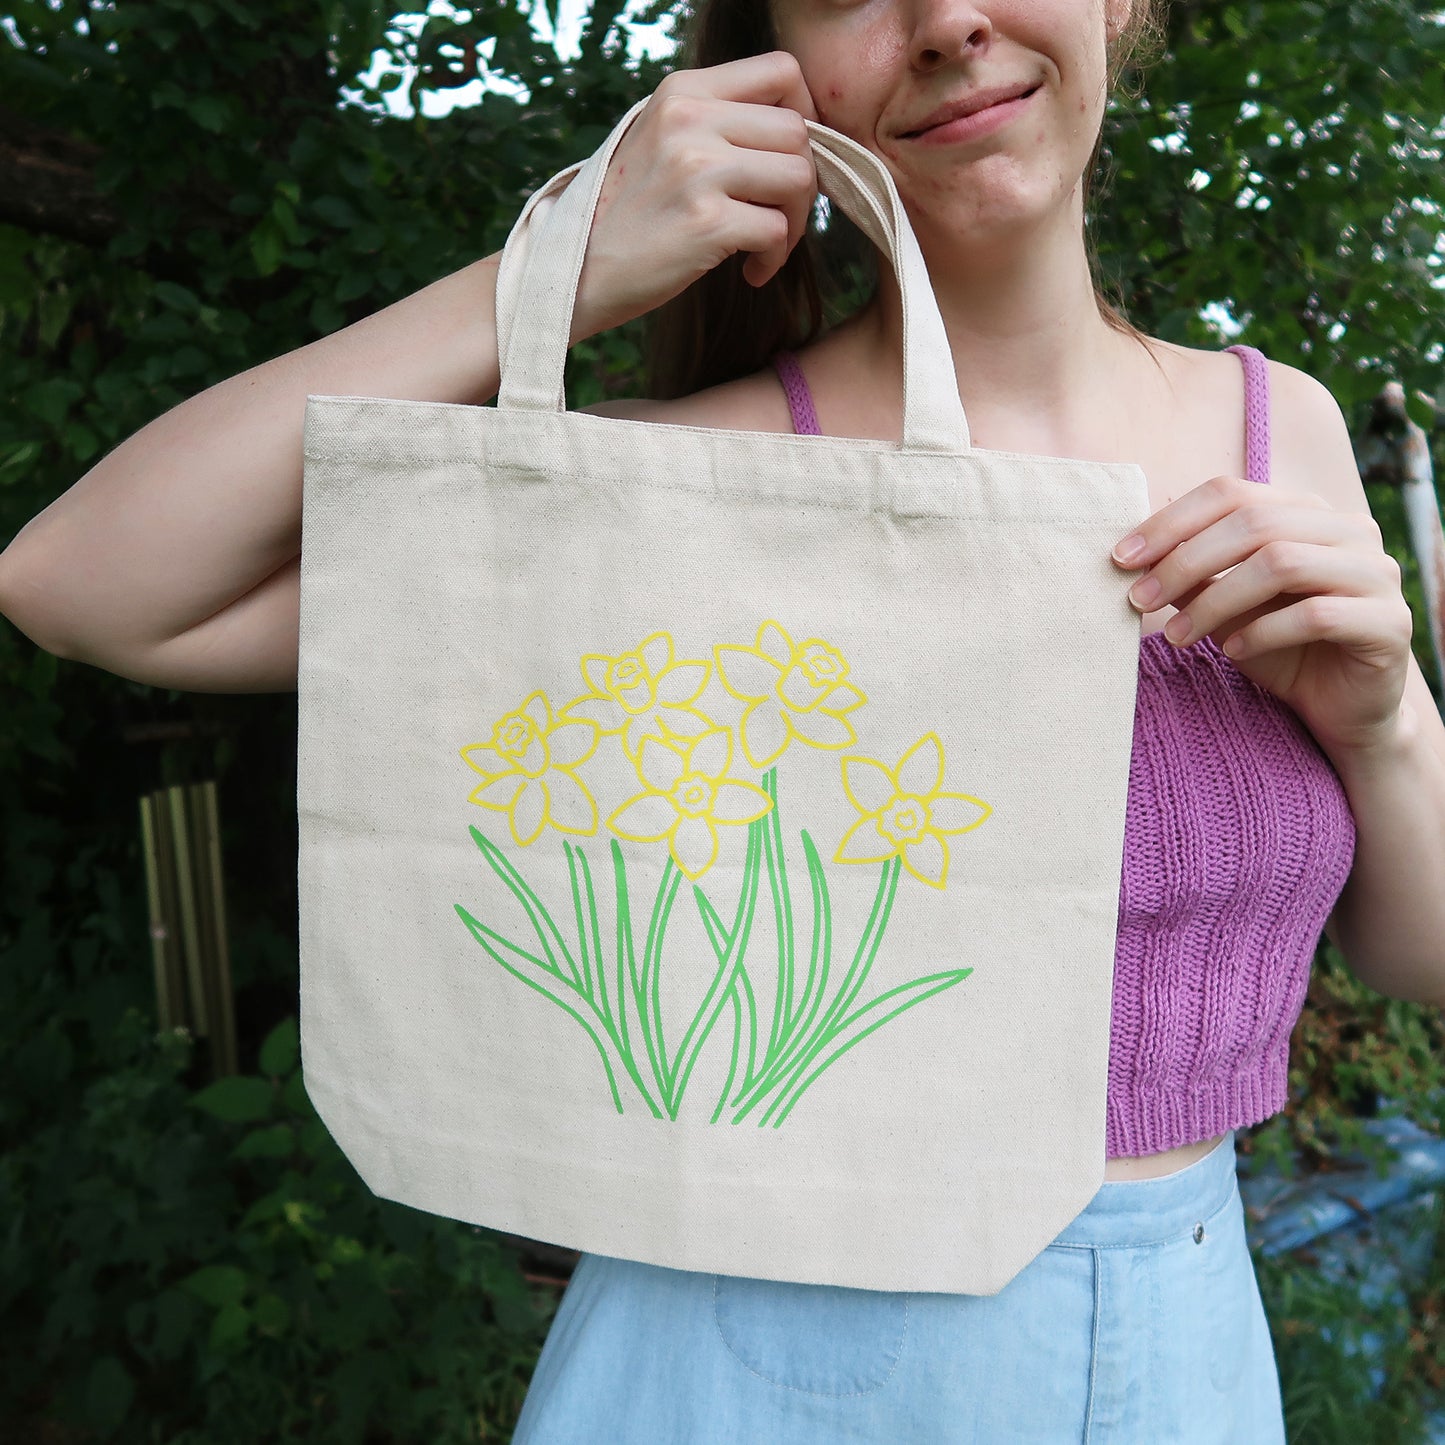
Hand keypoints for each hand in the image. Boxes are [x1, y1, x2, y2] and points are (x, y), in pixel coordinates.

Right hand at [571, 52, 820, 343]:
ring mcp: (698, 169)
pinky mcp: (707, 221)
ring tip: (765, 244)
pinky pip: (778, 230)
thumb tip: (795, 129)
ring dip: (795, 220)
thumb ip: (715, 122)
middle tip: (778, 215)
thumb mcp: (660, 140)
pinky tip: (750, 270)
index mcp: (682, 91)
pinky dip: (774, 258)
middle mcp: (690, 119)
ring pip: (798, 177)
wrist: (579, 272)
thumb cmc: (629, 215)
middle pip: (797, 131)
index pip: (781, 71)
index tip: (790, 154)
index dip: (805, 111)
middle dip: (802, 180)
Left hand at [1111, 474, 1414, 757]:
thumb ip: (1193, 573)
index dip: (1171, 522)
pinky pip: (1315, 614)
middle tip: (1138, 599)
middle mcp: (1348, 530)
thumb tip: (1136, 546)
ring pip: (1282, 563)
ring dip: (1216, 600)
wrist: (1340, 709)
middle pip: (1254, 523)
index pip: (1232, 492)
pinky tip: (1233, 652)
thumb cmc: (1277, 649)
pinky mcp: (1389, 622)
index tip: (1121, 558)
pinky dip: (1263, 632)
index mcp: (1306, 512)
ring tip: (1177, 636)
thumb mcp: (1223, 607)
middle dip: (1185, 561)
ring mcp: (1376, 572)